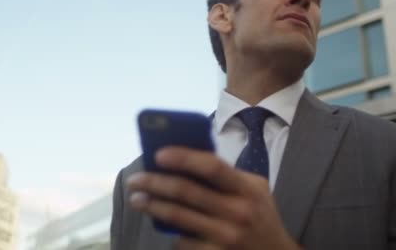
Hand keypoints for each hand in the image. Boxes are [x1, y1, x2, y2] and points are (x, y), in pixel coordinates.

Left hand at [126, 146, 300, 249]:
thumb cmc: (260, 214)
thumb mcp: (254, 189)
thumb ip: (226, 175)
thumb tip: (182, 159)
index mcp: (247, 189)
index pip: (212, 167)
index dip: (183, 158)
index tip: (158, 153)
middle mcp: (238, 213)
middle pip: (187, 192)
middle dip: (155, 182)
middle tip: (135, 178)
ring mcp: (226, 238)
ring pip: (178, 217)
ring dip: (151, 205)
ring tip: (137, 198)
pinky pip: (182, 241)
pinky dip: (169, 231)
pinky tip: (160, 222)